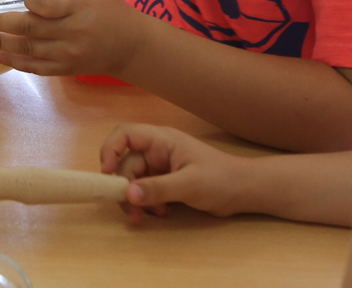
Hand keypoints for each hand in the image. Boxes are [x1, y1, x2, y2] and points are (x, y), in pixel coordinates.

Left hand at [0, 0, 143, 77]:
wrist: (129, 44)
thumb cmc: (107, 5)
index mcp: (79, 5)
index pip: (42, 4)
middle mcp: (72, 32)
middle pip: (28, 29)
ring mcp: (68, 54)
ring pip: (27, 50)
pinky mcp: (65, 68)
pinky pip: (35, 67)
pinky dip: (14, 63)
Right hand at [100, 124, 250, 220]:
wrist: (245, 191)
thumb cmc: (221, 180)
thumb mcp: (189, 185)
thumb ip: (158, 188)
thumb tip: (128, 194)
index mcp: (162, 140)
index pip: (125, 134)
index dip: (110, 150)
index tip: (106, 174)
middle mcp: (157, 149)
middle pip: (126, 162)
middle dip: (125, 187)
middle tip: (131, 211)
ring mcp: (161, 165)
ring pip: (134, 179)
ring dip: (136, 198)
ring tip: (146, 216)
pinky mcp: (165, 180)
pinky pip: (145, 189)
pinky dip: (147, 202)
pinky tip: (160, 212)